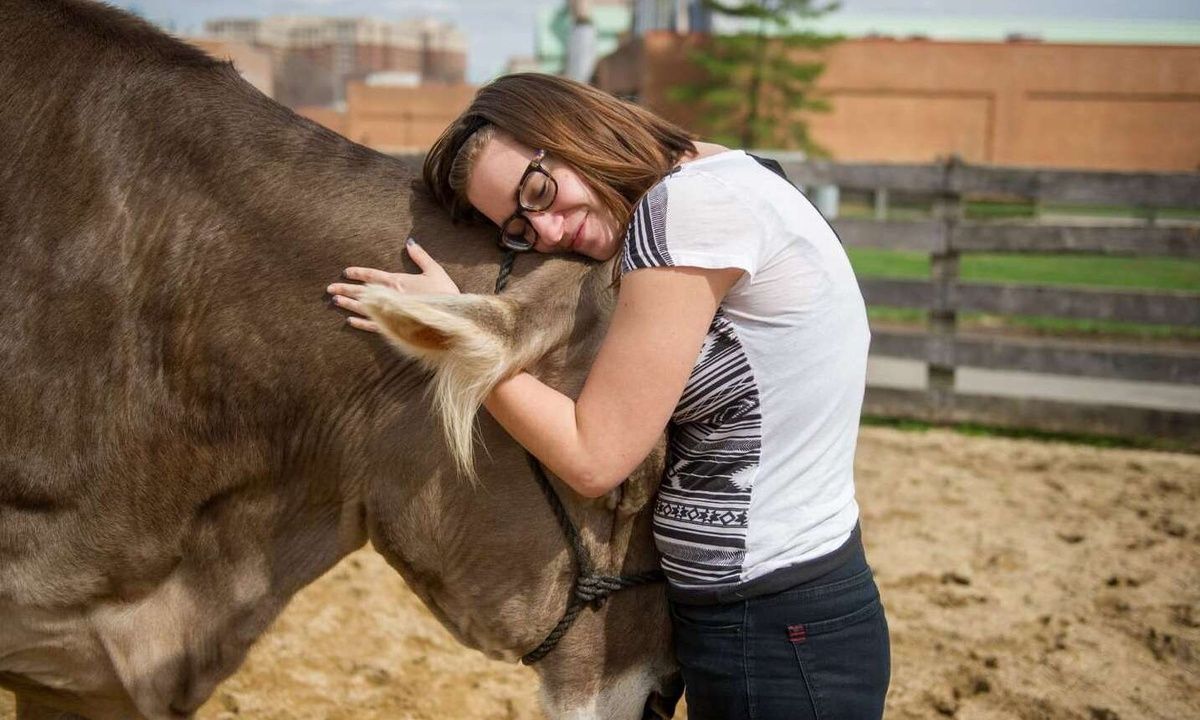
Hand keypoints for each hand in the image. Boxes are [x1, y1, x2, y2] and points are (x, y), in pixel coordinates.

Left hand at [327, 238, 459, 331]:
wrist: (452, 317)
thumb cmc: (445, 293)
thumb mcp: (434, 270)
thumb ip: (420, 256)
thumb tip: (410, 242)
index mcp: (398, 281)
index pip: (372, 275)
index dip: (358, 273)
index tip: (345, 272)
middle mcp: (390, 296)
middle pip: (362, 291)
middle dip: (345, 289)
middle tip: (329, 288)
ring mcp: (391, 312)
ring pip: (364, 307)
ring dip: (348, 304)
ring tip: (335, 301)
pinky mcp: (395, 326)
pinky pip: (373, 325)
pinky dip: (361, 323)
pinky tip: (350, 320)